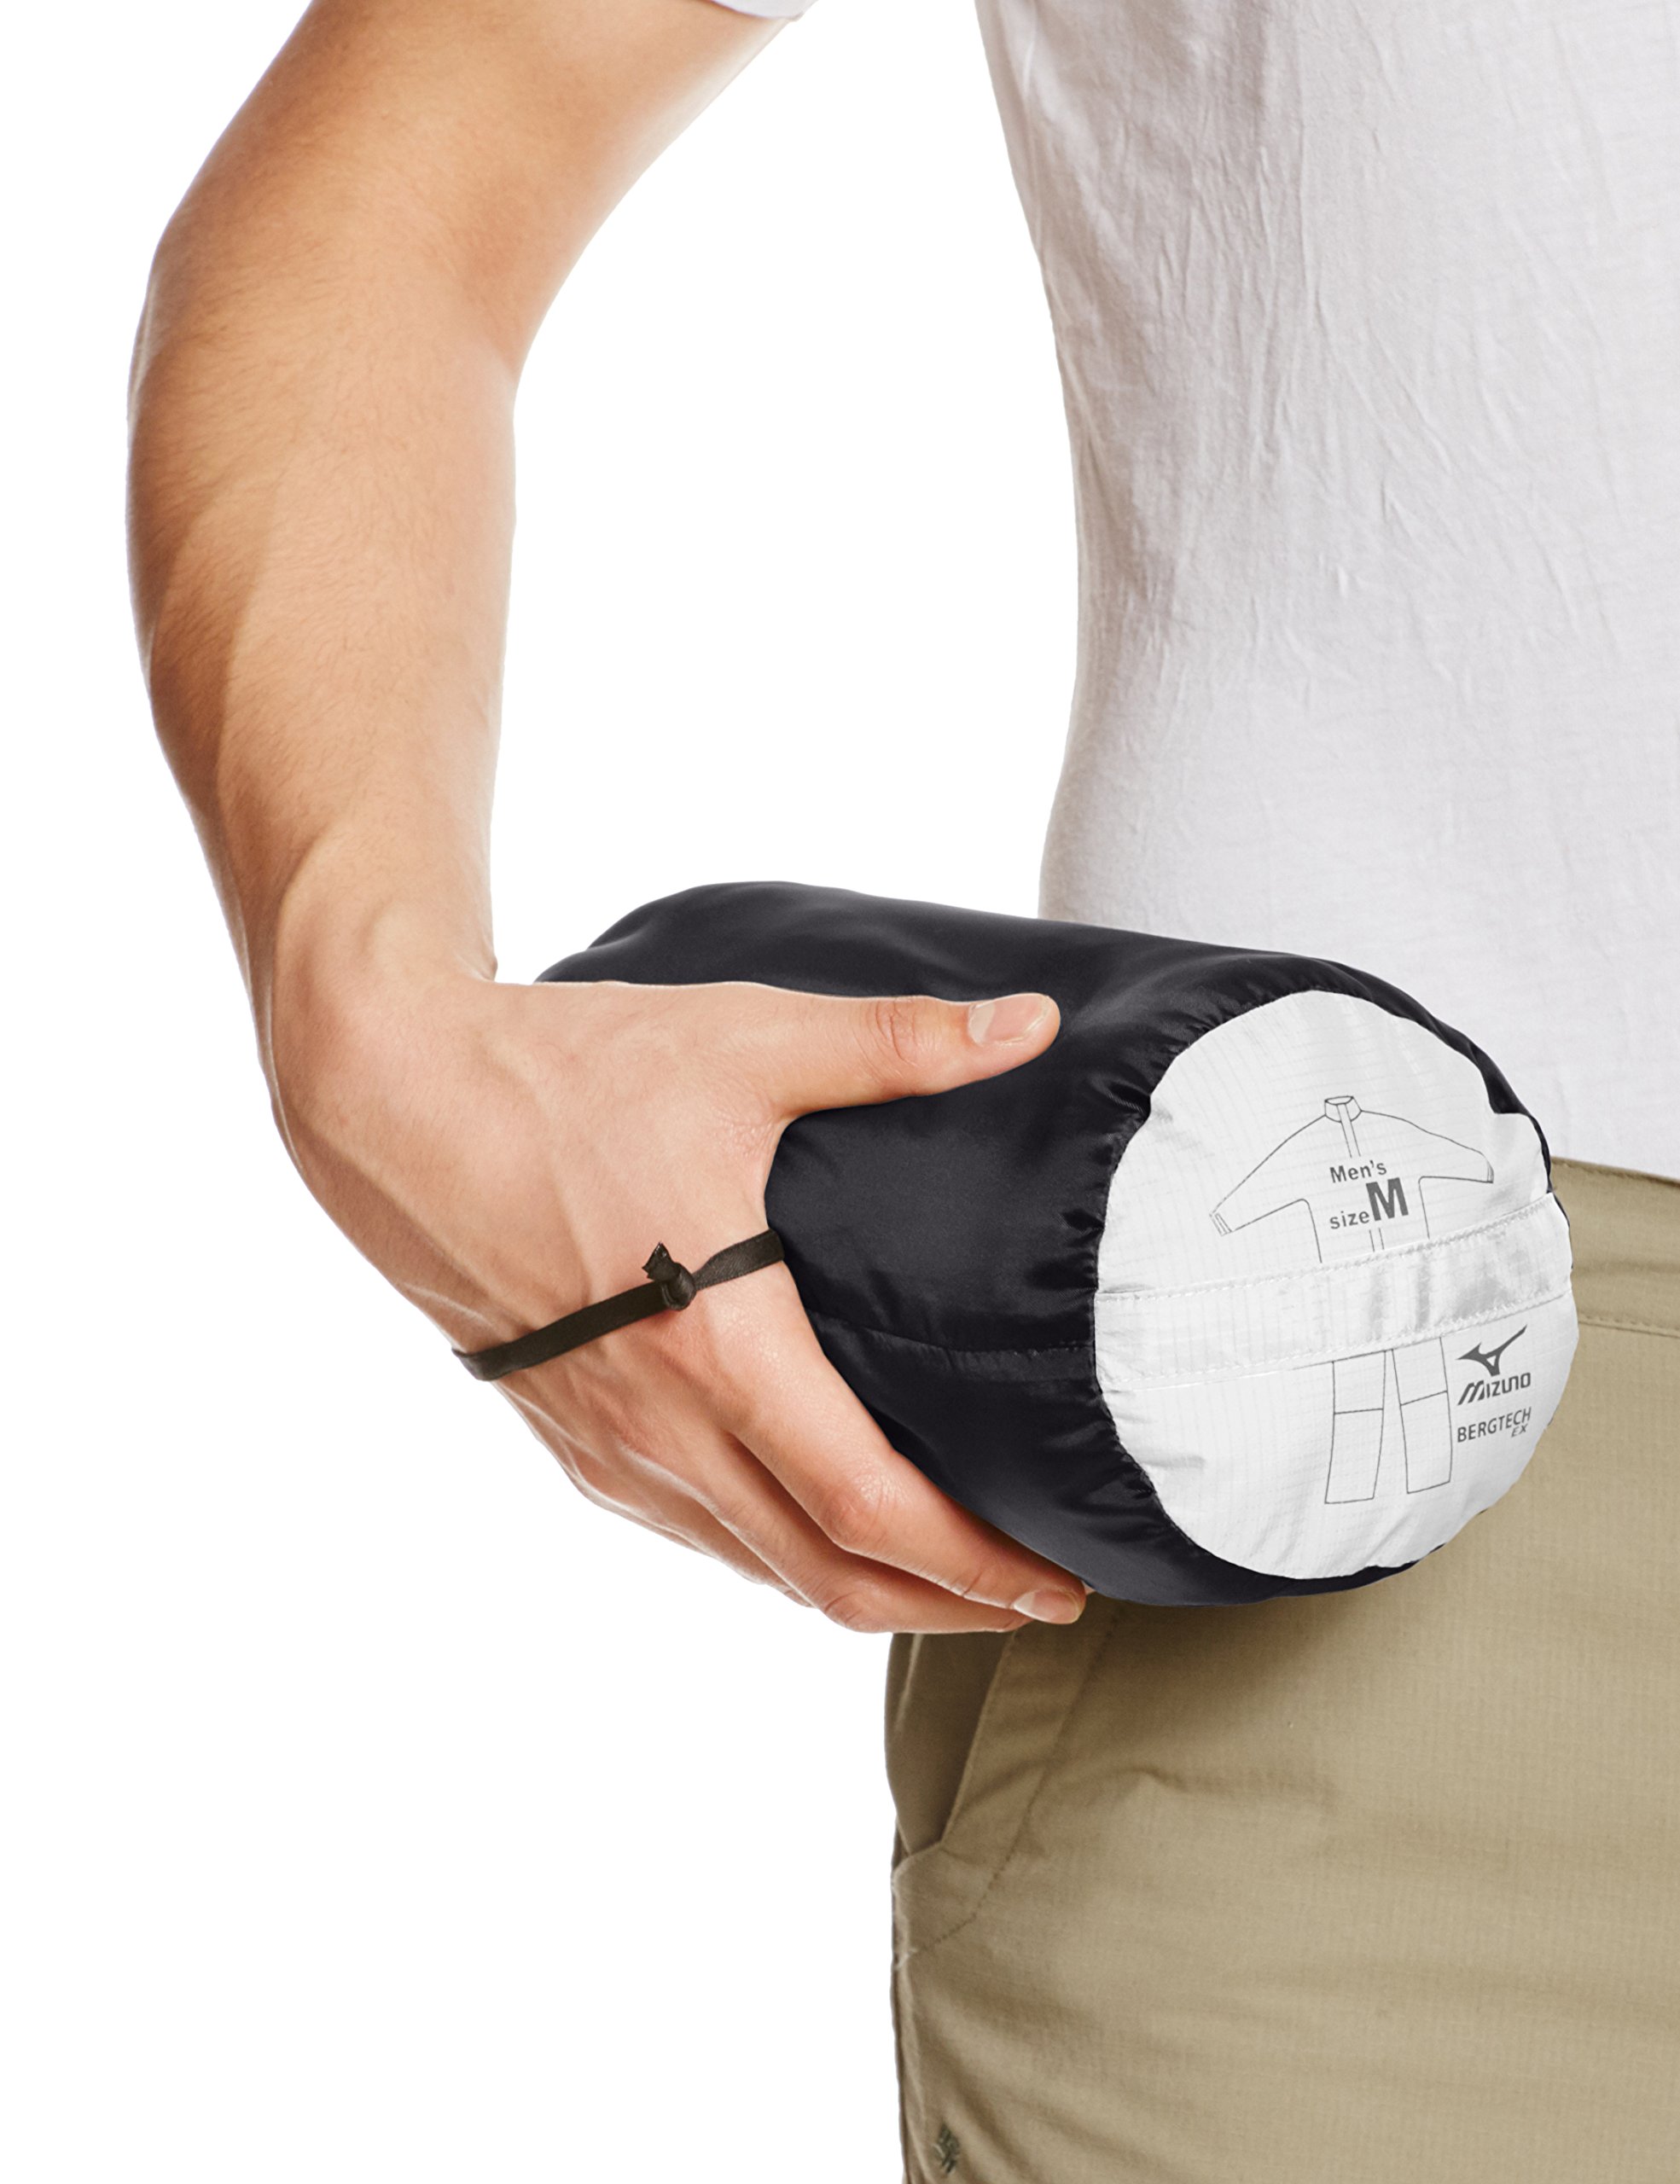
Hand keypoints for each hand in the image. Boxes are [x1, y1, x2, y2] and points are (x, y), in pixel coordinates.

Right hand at [273, 965, 1087, 1632]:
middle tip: (1033, 1603)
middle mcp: (660, 1424)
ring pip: (753, 1566)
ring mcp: (605, 1442)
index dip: (974, 1564)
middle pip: (822, 1575)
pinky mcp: (566, 1433)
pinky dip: (772, 1555)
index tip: (1055, 1580)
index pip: (868, 1508)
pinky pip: (690, 1531)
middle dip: (942, 1606)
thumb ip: (896, 1045)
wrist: (390, 1096)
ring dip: (858, 1591)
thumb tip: (1032, 1024)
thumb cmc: (563, 1070)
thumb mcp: (743, 1042)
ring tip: (946, 1580)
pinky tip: (812, 1524)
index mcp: (719, 1347)